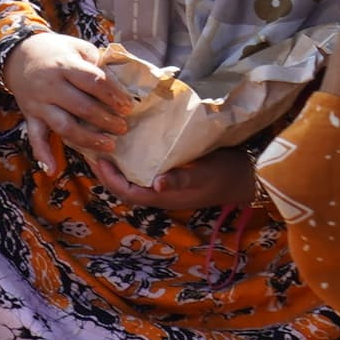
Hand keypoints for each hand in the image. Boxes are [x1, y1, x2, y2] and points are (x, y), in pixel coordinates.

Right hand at [1, 30, 138, 168]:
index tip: (128, 106)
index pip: (93, 81)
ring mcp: (39, 102)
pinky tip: (52, 170)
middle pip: (81, 106)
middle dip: (106, 119)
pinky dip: (42, 154)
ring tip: (109, 145)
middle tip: (123, 127)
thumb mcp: (77, 47)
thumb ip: (97, 61)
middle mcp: (50, 85)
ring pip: (63, 125)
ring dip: (87, 139)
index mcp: (64, 65)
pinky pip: (35, 137)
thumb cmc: (55, 51)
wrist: (17, 54)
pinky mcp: (30, 115)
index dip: (113, 95)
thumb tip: (124, 77)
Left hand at [88, 148, 259, 213]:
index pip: (126, 192)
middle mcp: (159, 192)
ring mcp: (164, 184)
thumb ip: (182, 179)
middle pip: (124, 186)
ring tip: (104, 143)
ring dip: (117, 164)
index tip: (97, 159)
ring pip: (132, 178)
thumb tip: (157, 185)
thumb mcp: (204, 175)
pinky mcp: (170, 174)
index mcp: (163, 197)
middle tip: (92, 147)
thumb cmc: (224, 174)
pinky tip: (127, 142)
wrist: (247, 176)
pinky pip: (144, 169)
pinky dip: (132, 159)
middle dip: (106, 171)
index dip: (109, 179)